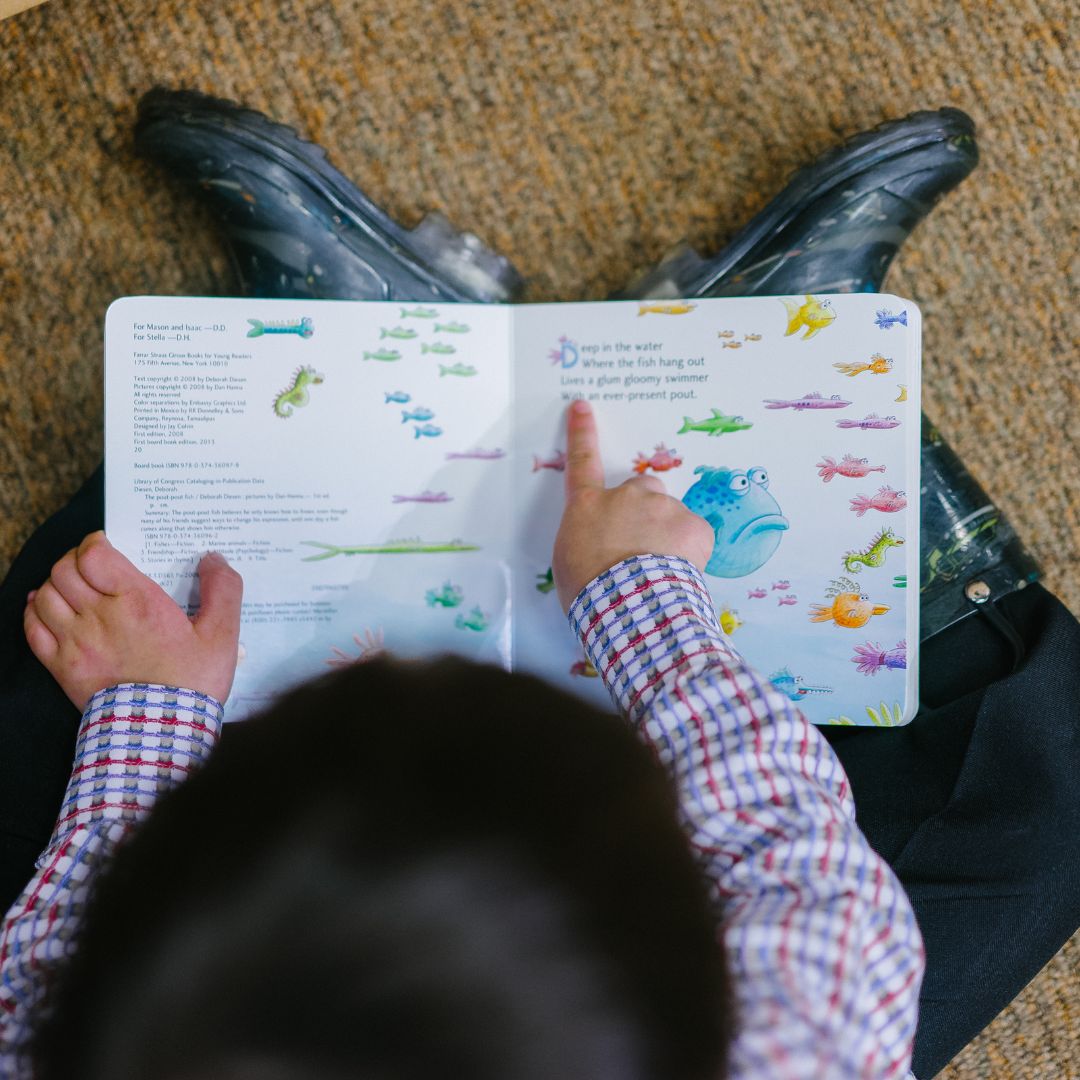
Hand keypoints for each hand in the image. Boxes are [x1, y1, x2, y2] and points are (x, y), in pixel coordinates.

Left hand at [24, 531, 242, 710]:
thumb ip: (223, 590)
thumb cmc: (192, 683)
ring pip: (46, 594)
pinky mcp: (62, 666)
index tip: (107, 546)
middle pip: (65, 569)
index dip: (95, 543)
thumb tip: (214, 558)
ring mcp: (75, 642)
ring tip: (73, 587)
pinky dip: (34, 611)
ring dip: (56, 583)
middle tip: (92, 565)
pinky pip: (32, 627)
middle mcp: (99, 616)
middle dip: (75, 560)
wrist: (162, 732)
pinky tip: (46, 609)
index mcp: (137, 601)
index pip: (94, 555)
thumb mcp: (222, 635)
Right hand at [552, 400, 713, 610]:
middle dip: (644, 510)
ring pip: (671, 515)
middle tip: (640, 545)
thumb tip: (602, 543)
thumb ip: (587, 537)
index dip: (582, 432)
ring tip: (659, 570)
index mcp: (589, 506)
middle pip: (642, 489)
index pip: (582, 461)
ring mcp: (663, 507)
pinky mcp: (694, 526)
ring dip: (668, 535)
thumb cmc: (589, 590)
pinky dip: (691, 552)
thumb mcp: (570, 561)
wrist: (627, 604)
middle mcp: (627, 496)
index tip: (583, 407)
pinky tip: (679, 573)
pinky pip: (695, 535)